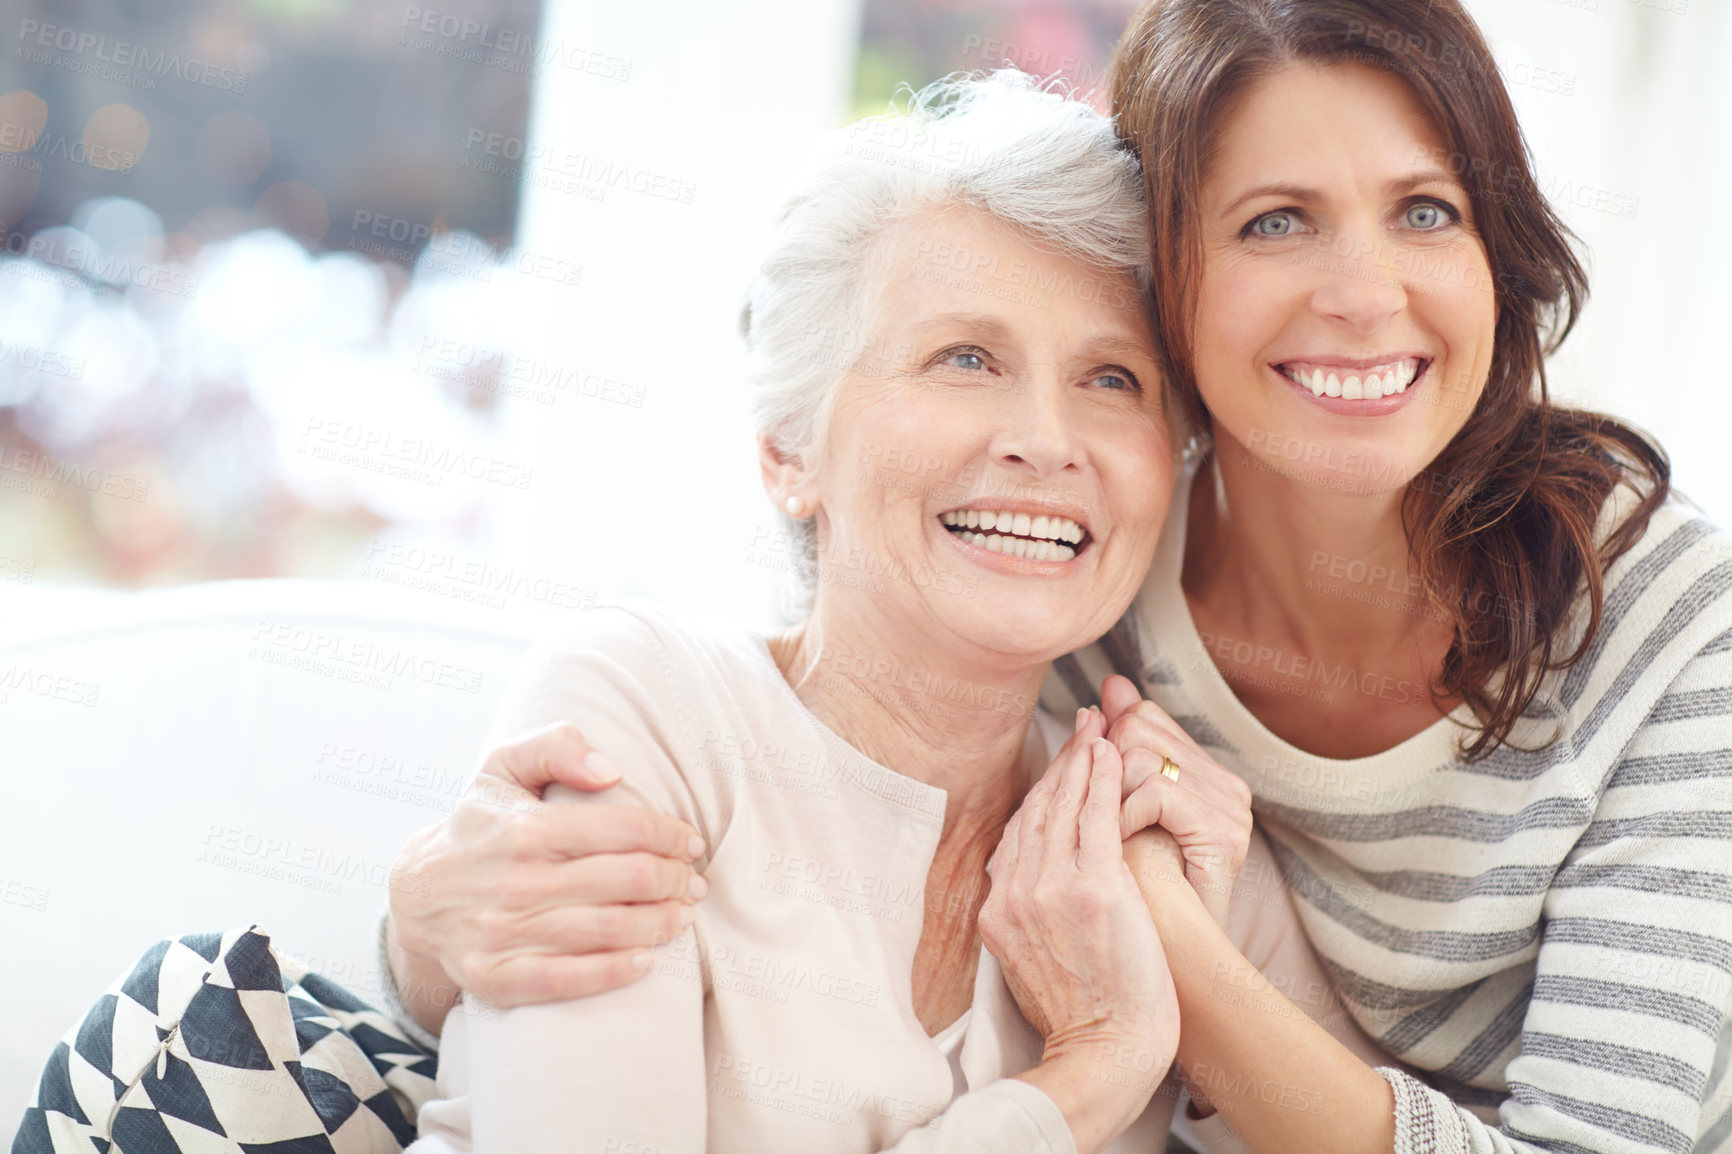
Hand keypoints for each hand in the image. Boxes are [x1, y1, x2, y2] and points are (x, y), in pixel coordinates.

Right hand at [387, 722, 706, 1032]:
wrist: (416, 894)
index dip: (670, 835)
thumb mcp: (503, 766)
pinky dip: (613, 973)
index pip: (623, 828)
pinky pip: (564, 981)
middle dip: (674, 880)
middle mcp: (513, 881)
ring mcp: (501, 933)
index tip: (690, 843)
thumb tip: (611, 770)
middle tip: (693, 882)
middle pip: (625, 880)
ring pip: (605, 930)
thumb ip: (556, 745)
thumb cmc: (480, 824)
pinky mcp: (493, 978)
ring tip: (683, 916)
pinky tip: (647, 962)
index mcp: (524, 827)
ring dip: (660, 924)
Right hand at [979, 709, 1178, 1122]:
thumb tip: (1027, 892)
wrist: (1108, 1051)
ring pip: (1064, 806)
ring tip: (1099, 726)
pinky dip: (1102, 778)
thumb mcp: (1031, 963)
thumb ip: (1024, 919)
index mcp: (996, 912)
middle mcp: (1014, 894)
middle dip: (1060, 762)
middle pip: (1036, 811)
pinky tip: (1112, 752)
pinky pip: (1096, 817)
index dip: (1040, 791)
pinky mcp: (1095, 888)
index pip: (1017, 833)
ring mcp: (1051, 889)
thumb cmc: (1085, 1016)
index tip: (1059, 763)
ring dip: (1082, 758)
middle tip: (1081, 725)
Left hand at [1101, 676, 1252, 928]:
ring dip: (1110, 792)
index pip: (1145, 719)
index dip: (1105, 742)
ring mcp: (1230, 807)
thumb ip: (1114, 756)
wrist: (1158, 972)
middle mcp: (1225, 784)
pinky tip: (1115, 844)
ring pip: (1144, 755)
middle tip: (1098, 808)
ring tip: (1105, 832)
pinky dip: (1125, 815)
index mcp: (1203, 775)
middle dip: (1104, 764)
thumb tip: (1110, 685)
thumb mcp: (1116, 820)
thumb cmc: (1131, 900)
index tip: (1087, 764)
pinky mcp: (1226, 832)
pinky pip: (1156, 789)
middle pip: (1142, 728)